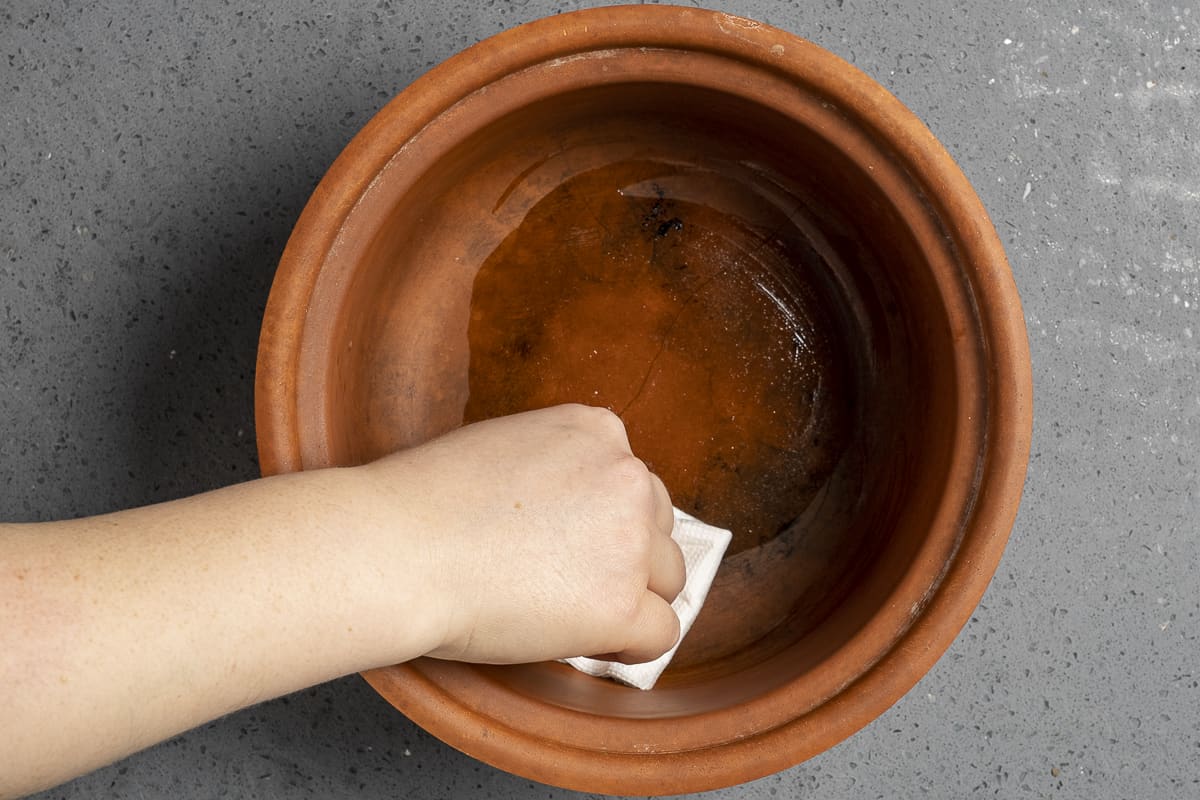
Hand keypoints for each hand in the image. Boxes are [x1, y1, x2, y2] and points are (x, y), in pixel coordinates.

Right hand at [360, 404, 685, 664]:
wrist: (397, 550)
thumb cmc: (424, 504)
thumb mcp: (503, 447)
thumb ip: (555, 468)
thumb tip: (573, 515)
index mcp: (596, 430)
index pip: (633, 481)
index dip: (604, 519)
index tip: (571, 541)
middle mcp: (626, 477)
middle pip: (659, 527)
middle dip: (625, 555)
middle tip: (568, 578)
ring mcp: (629, 542)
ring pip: (669, 579)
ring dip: (632, 597)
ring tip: (570, 610)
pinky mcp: (620, 605)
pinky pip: (660, 634)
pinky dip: (631, 646)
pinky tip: (591, 642)